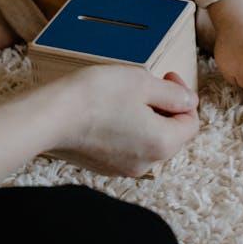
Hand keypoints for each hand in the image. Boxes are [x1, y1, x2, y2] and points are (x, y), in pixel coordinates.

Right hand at [48, 67, 199, 176]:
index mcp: (162, 143)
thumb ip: (173, 94)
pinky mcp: (104, 166)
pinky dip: (127, 129)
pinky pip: (127, 147)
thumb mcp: (143, 82)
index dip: (184, 96)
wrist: (51, 116)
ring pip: (149, 141)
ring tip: (126, 95)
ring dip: (146, 118)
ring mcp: (124, 167)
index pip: (191, 123)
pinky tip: (109, 111)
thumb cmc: (97, 95)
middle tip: (148, 83)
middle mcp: (147, 163)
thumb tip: (189, 102)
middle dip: (165, 107)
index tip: (167, 76)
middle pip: (171, 134)